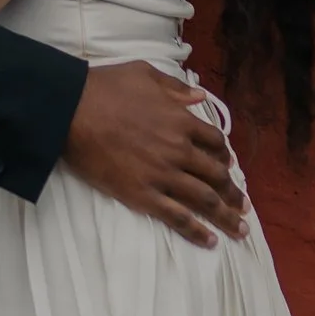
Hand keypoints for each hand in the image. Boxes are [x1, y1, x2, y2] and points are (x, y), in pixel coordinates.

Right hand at [62, 63, 247, 247]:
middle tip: (243, 207)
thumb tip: (200, 97)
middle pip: (217, 176)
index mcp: (181, 121)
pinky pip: (177, 217)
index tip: (229, 166)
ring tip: (239, 230)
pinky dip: (196, 231)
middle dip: (233, 194)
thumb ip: (175, 88)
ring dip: (226, 216)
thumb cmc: (104, 88)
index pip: (215, 143)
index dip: (224, 156)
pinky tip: (210, 241)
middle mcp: (179, 150)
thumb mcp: (145, 74)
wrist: (71, 111)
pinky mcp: (143, 195)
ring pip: (204, 200)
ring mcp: (163, 175)